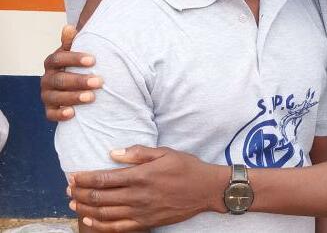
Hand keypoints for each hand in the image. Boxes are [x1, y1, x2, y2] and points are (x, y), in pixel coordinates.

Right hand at [40, 25, 101, 120]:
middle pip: (60, 80)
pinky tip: (72, 114)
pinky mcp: (49, 110)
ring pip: (56, 97)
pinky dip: (60, 114)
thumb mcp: (74, 52)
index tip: (93, 60)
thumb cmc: (77, 66)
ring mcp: (47, 95)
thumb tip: (69, 27)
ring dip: (73, 97)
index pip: (59, 59)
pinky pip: (51, 114)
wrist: (72, 85)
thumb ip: (72, 42)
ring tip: (91, 97)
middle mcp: (47, 79)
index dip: (74, 59)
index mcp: (52, 63)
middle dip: (79, 81)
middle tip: (99, 81)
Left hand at [67, 145, 228, 230]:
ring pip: (105, 213)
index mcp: (141, 175)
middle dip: (80, 193)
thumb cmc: (186, 167)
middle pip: (100, 197)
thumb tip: (113, 153)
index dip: (85, 178)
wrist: (206, 189)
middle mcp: (138, 195)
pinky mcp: (146, 222)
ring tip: (73, 204)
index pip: (104, 178)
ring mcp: (141, 211)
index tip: (74, 175)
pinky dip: (100, 225)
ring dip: (85, 209)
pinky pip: (118, 227)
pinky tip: (90, 221)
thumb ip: (138, 152)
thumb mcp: (165, 152)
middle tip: (68, 188)